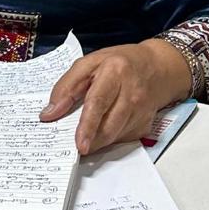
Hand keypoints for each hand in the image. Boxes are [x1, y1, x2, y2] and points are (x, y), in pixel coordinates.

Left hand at [40, 39, 191, 155]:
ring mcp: (142, 111)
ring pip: (115, 136)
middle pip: (108, 125)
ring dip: (97, 141)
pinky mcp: (146, 124)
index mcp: (115, 72)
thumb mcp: (89, 62)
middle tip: (76, 147)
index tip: (78, 143)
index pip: (98, 102)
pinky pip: (122, 138)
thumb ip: (66, 86)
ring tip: (85, 138)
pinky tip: (104, 129)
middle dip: (90, 141)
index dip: (87, 125)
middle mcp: (132, 93)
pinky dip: (109, 138)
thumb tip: (49, 113)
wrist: (158, 67)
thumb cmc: (120, 63)